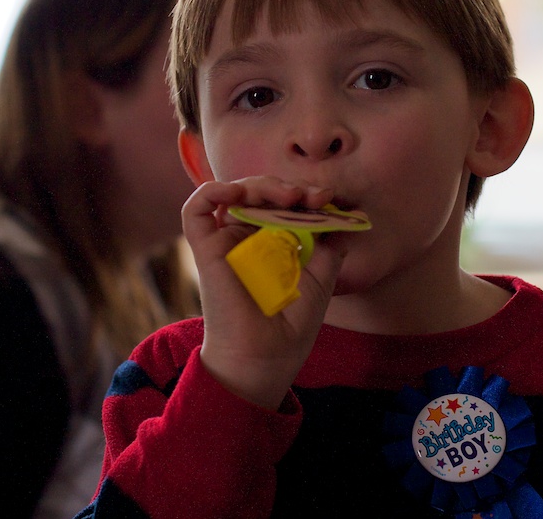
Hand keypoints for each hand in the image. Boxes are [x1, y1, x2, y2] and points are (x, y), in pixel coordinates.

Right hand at [182, 177, 344, 410]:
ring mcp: (225, 241)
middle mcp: (246, 238)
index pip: (283, 205)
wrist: (266, 358)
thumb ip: (330, 245)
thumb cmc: (291, 326)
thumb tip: (345, 215)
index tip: (328, 198)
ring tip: (289, 196)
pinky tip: (239, 192)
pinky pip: (197, 208)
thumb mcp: (321, 277)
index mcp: (271, 243)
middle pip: (260, 194)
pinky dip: (215, 190)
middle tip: (313, 196)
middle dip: (289, 187)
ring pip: (233, 192)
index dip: (305, 195)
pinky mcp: (204, 248)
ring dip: (261, 185)